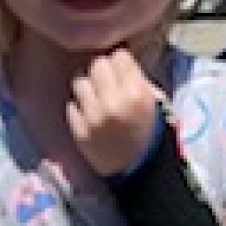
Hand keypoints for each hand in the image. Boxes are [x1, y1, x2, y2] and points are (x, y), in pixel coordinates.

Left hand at [66, 50, 161, 177]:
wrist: (139, 169)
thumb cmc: (149, 132)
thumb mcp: (153, 101)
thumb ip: (135, 77)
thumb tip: (116, 56)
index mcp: (137, 94)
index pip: (119, 56)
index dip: (119, 61)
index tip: (120, 69)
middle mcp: (113, 103)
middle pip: (97, 64)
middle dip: (102, 70)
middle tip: (105, 80)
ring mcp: (93, 117)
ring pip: (79, 81)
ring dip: (87, 85)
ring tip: (94, 95)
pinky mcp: (78, 130)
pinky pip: (71, 104)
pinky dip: (79, 106)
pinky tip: (88, 113)